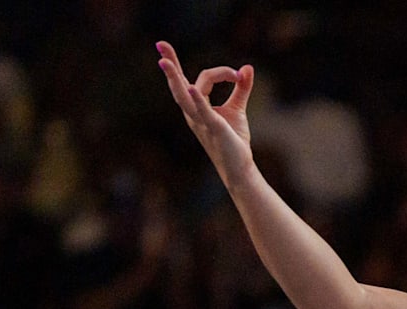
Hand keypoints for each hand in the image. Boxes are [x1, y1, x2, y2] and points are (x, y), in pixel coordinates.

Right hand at [156, 40, 255, 186]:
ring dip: (174, 78)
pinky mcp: (213, 128)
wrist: (239, 166)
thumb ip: (241, 87)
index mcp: (196, 106)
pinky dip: (197, 99)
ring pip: (183, 96)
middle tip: (159, 43)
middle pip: (178, 85)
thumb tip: (247, 67)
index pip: (191, 79)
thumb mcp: (237, 109)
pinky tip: (192, 88)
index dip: (199, 67)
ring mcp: (200, 120)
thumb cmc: (234, 139)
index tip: (229, 71)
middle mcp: (193, 112)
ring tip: (164, 61)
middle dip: (170, 65)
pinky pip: (203, 111)